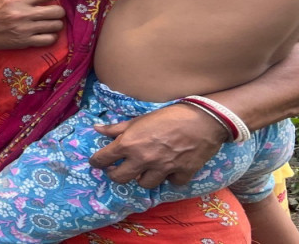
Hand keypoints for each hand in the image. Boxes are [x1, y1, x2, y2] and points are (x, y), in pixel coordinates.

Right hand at [0, 0, 86, 54]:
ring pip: (55, 25)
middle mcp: (23, 13)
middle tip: (50, 12)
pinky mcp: (24, 42)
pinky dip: (49, 36)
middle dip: (58, 11)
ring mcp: (25, 29)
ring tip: (44, 23)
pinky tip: (42, 33)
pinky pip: (49, 39)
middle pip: (57, 11)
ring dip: (54, 24)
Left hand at [89, 102, 229, 187]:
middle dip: (115, 175)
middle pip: (120, 178)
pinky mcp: (181, 174)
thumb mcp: (139, 119)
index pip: (103, 158)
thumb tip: (96, 128)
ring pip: (144, 184)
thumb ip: (117, 128)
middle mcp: (143, 159)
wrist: (202, 119)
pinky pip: (171, 183)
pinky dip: (170, 178)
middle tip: (116, 170)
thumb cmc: (168, 115)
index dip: (96, 161)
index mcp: (129, 144)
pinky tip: (170, 169)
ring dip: (143, 177)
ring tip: (145, 169)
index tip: (96, 162)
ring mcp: (162, 169)